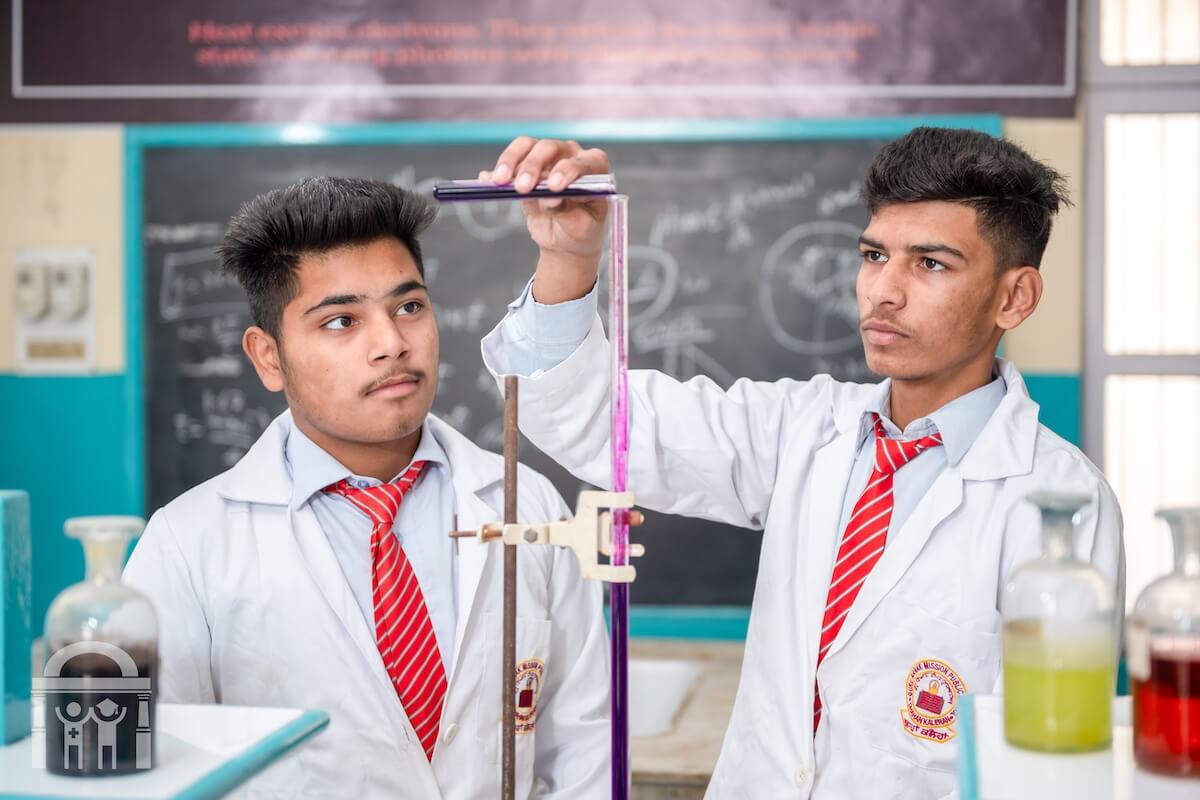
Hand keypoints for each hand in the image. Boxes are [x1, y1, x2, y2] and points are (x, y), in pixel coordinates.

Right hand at [482, 137, 610, 303]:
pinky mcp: (525, 168)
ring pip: (526, 146)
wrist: (564, 238)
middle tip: (523, 188)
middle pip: (549, 148)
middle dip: (534, 166)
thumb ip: (568, 212)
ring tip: (501, 182)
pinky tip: (487, 180)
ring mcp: (546, 159)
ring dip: (511, 161)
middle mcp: (570, 156)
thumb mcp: (580, 227)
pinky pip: (510, 161)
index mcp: (593, 167)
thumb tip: (550, 199)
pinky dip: (497, 170)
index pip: (581, 162)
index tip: (554, 187)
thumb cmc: (580, 230)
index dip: (567, 171)